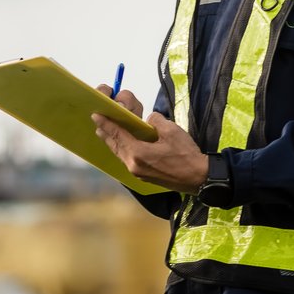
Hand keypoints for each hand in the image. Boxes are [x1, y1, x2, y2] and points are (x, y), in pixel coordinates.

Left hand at [93, 89, 208, 192]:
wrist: (198, 178)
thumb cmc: (186, 155)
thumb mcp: (171, 131)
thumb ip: (155, 122)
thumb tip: (148, 121)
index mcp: (138, 153)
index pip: (118, 134)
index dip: (106, 124)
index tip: (96, 115)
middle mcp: (134, 165)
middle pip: (115, 146)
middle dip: (106, 133)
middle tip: (98, 122)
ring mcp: (138, 173)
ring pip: (120, 154)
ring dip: (113, 142)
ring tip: (106, 132)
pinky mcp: (144, 176)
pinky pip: (127, 160)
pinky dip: (122, 150)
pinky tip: (123, 144)